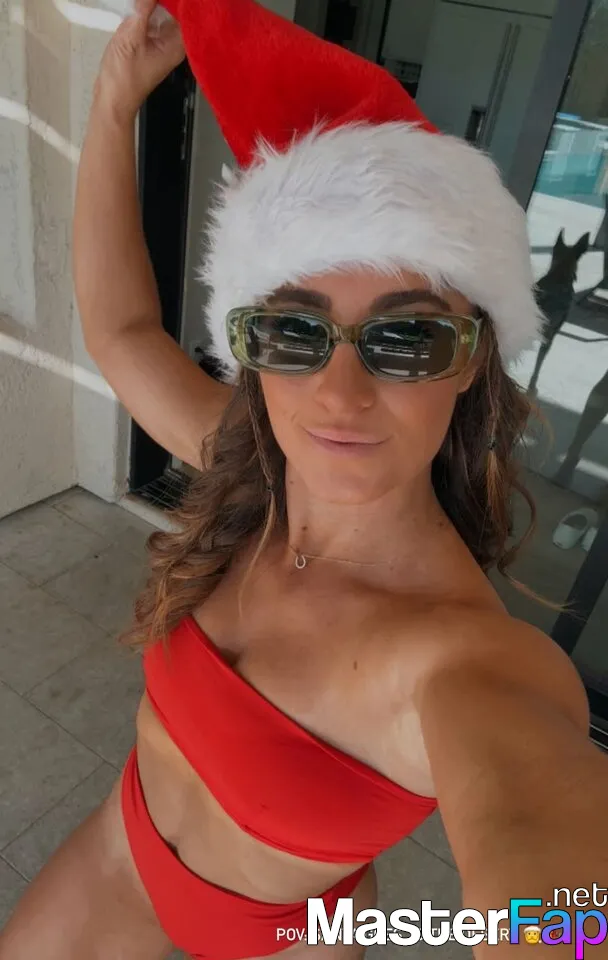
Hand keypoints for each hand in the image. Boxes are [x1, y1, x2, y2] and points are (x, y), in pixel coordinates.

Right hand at [94, 0, 184, 122]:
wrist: (112, 98)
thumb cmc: (124, 76)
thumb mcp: (131, 36)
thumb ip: (142, 9)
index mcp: (177, 44)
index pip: (184, 12)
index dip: (174, 2)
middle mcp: (173, 43)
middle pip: (173, 11)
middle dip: (162, 2)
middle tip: (143, 0)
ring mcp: (160, 43)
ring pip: (160, 13)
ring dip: (150, 4)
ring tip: (138, 3)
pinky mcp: (148, 43)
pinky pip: (149, 20)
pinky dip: (142, 11)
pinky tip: (134, 7)